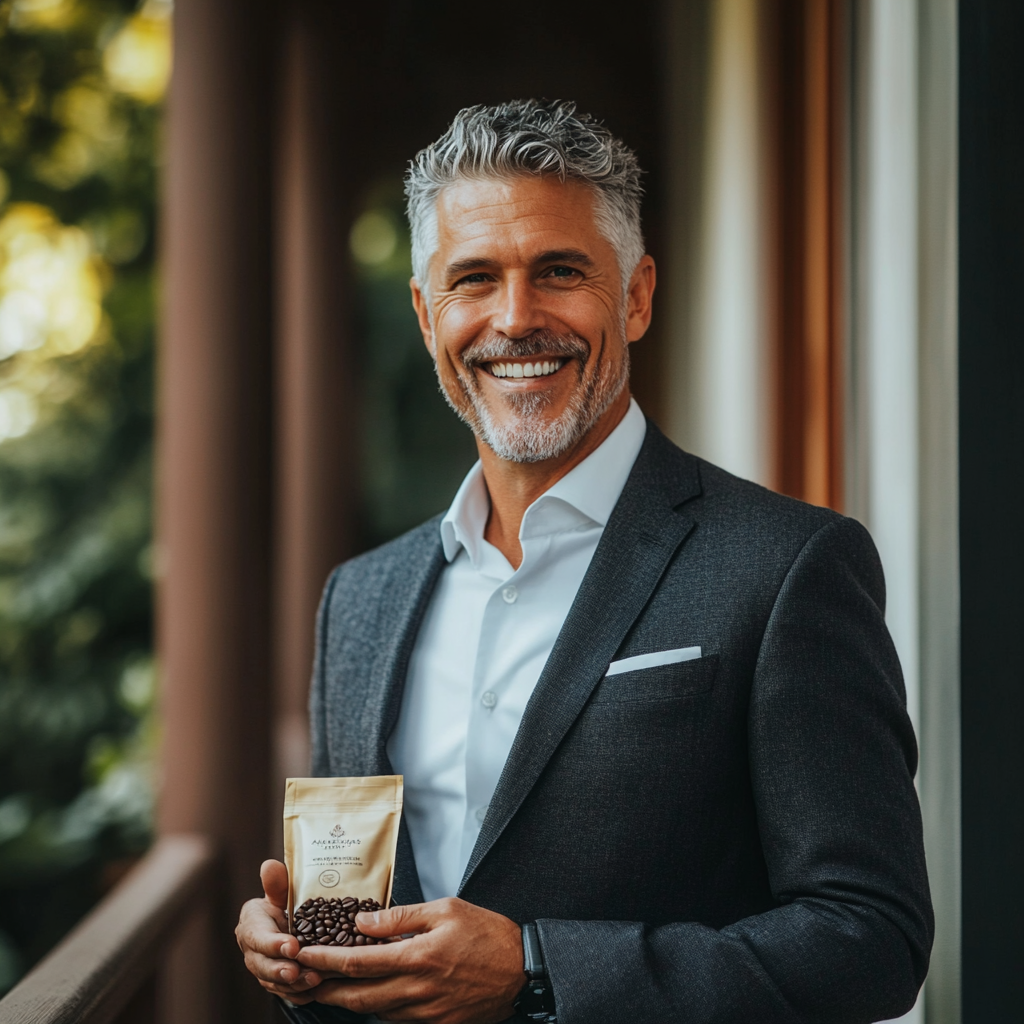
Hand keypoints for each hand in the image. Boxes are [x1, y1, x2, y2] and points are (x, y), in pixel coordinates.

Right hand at [235, 859, 322, 1003]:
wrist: (286, 922)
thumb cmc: (285, 904)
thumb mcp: (281, 891)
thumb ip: (277, 882)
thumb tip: (270, 866)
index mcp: (251, 925)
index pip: (258, 937)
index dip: (273, 943)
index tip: (292, 944)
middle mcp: (252, 950)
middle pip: (263, 965)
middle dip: (281, 969)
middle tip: (298, 971)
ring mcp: (262, 969)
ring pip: (274, 981)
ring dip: (293, 983)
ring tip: (313, 980)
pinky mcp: (275, 982)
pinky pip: (285, 992)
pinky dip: (298, 993)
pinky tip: (314, 991)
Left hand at [296, 896, 523, 1023]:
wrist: (522, 971)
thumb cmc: (487, 934)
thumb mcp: (445, 910)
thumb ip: (401, 917)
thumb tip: (363, 921)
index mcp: (416, 957)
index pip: (357, 962)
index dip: (325, 960)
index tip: (303, 953)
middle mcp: (416, 990)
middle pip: (357, 998)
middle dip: (326, 991)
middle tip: (303, 981)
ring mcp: (426, 1013)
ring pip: (375, 1012)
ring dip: (350, 1002)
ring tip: (332, 987)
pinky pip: (398, 1019)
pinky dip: (379, 1008)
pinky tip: (375, 994)